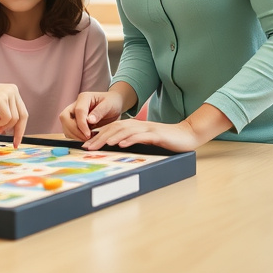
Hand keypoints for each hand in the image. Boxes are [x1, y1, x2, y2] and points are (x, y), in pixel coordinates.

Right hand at [0, 84, 27, 147]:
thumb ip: (6, 117)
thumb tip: (11, 131)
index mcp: (13, 90)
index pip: (22, 111)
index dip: (21, 126)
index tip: (18, 139)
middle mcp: (12, 90)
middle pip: (23, 115)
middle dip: (18, 131)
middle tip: (14, 143)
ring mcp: (7, 93)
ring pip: (14, 119)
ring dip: (4, 126)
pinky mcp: (1, 99)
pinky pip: (7, 118)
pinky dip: (0, 124)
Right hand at [60, 90, 126, 140]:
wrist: (114, 104)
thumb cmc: (112, 102)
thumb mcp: (109, 105)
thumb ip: (99, 112)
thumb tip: (89, 121)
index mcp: (84, 98)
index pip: (78, 111)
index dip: (81, 124)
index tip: (88, 135)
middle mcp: (75, 104)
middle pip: (65, 117)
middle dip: (73, 130)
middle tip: (86, 138)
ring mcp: (73, 113)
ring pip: (65, 125)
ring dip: (74, 135)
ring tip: (88, 139)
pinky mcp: (74, 121)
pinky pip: (69, 130)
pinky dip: (75, 136)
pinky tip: (87, 138)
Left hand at [81, 103, 233, 151]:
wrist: (187, 134)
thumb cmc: (165, 140)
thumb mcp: (145, 140)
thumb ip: (132, 140)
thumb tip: (116, 147)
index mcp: (133, 126)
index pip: (111, 128)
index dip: (98, 135)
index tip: (86, 144)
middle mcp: (138, 125)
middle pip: (114, 128)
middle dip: (99, 137)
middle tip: (87, 147)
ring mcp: (147, 128)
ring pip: (124, 131)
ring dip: (111, 137)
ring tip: (100, 145)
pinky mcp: (156, 134)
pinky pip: (141, 136)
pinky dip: (130, 139)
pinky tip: (121, 144)